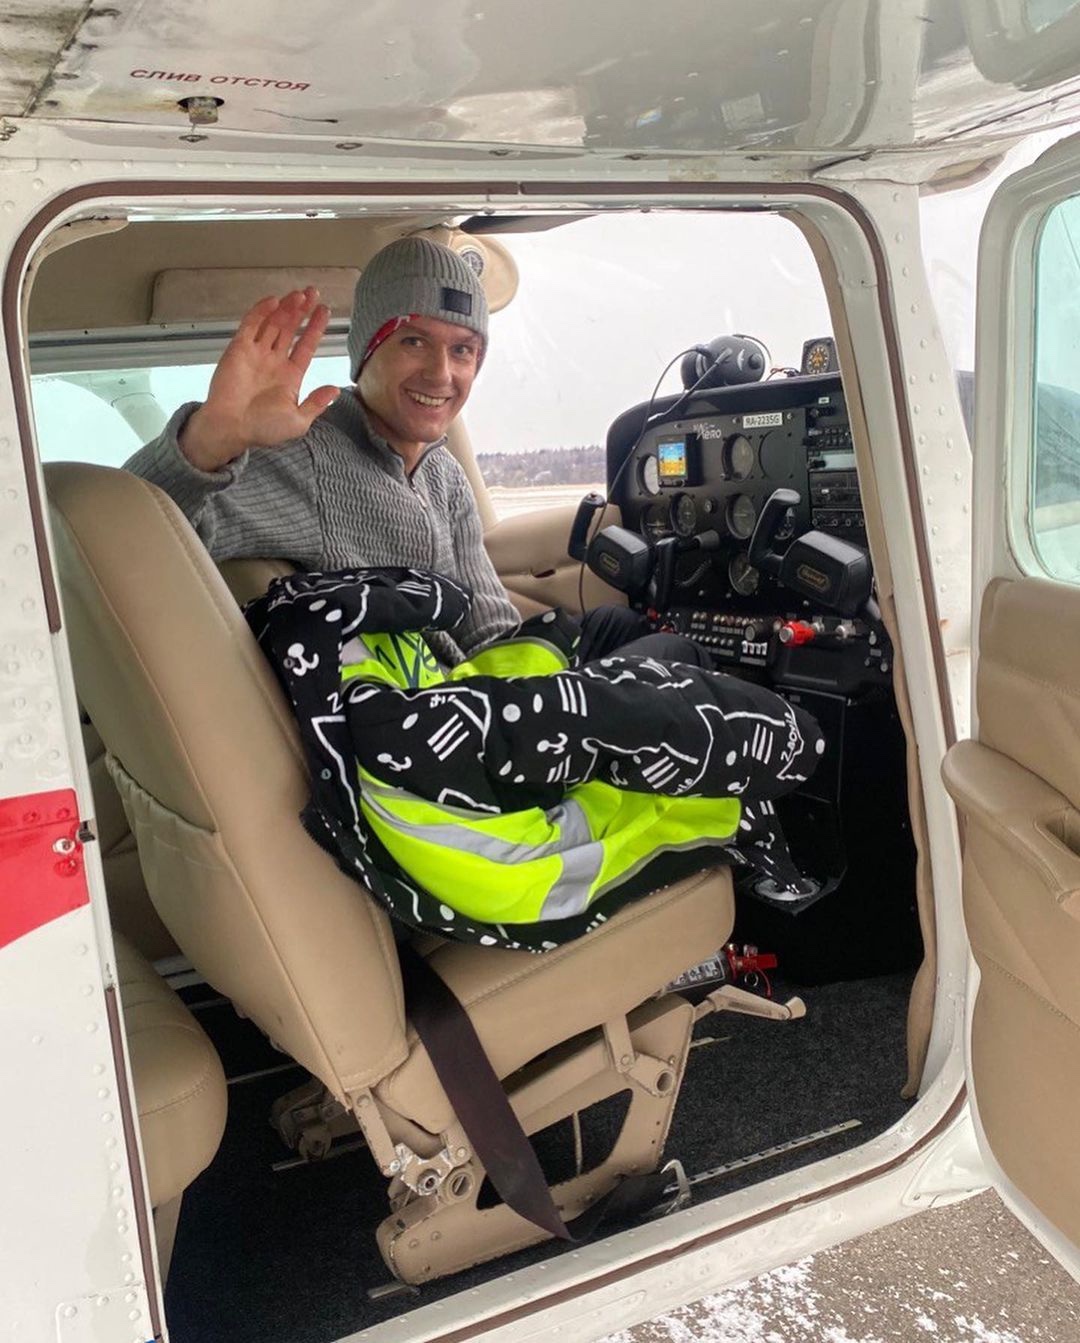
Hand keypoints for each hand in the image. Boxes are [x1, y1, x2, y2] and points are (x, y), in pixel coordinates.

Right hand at [179, 288, 339, 470]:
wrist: (231, 429)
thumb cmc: (263, 429)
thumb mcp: (298, 421)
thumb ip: (316, 403)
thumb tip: (335, 390)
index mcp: (290, 376)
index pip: (306, 345)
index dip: (315, 328)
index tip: (324, 311)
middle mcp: (274, 361)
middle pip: (291, 329)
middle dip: (302, 311)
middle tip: (313, 293)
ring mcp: (256, 353)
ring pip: (274, 323)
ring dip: (286, 308)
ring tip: (300, 294)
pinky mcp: (238, 349)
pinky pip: (251, 325)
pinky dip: (261, 312)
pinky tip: (275, 301)